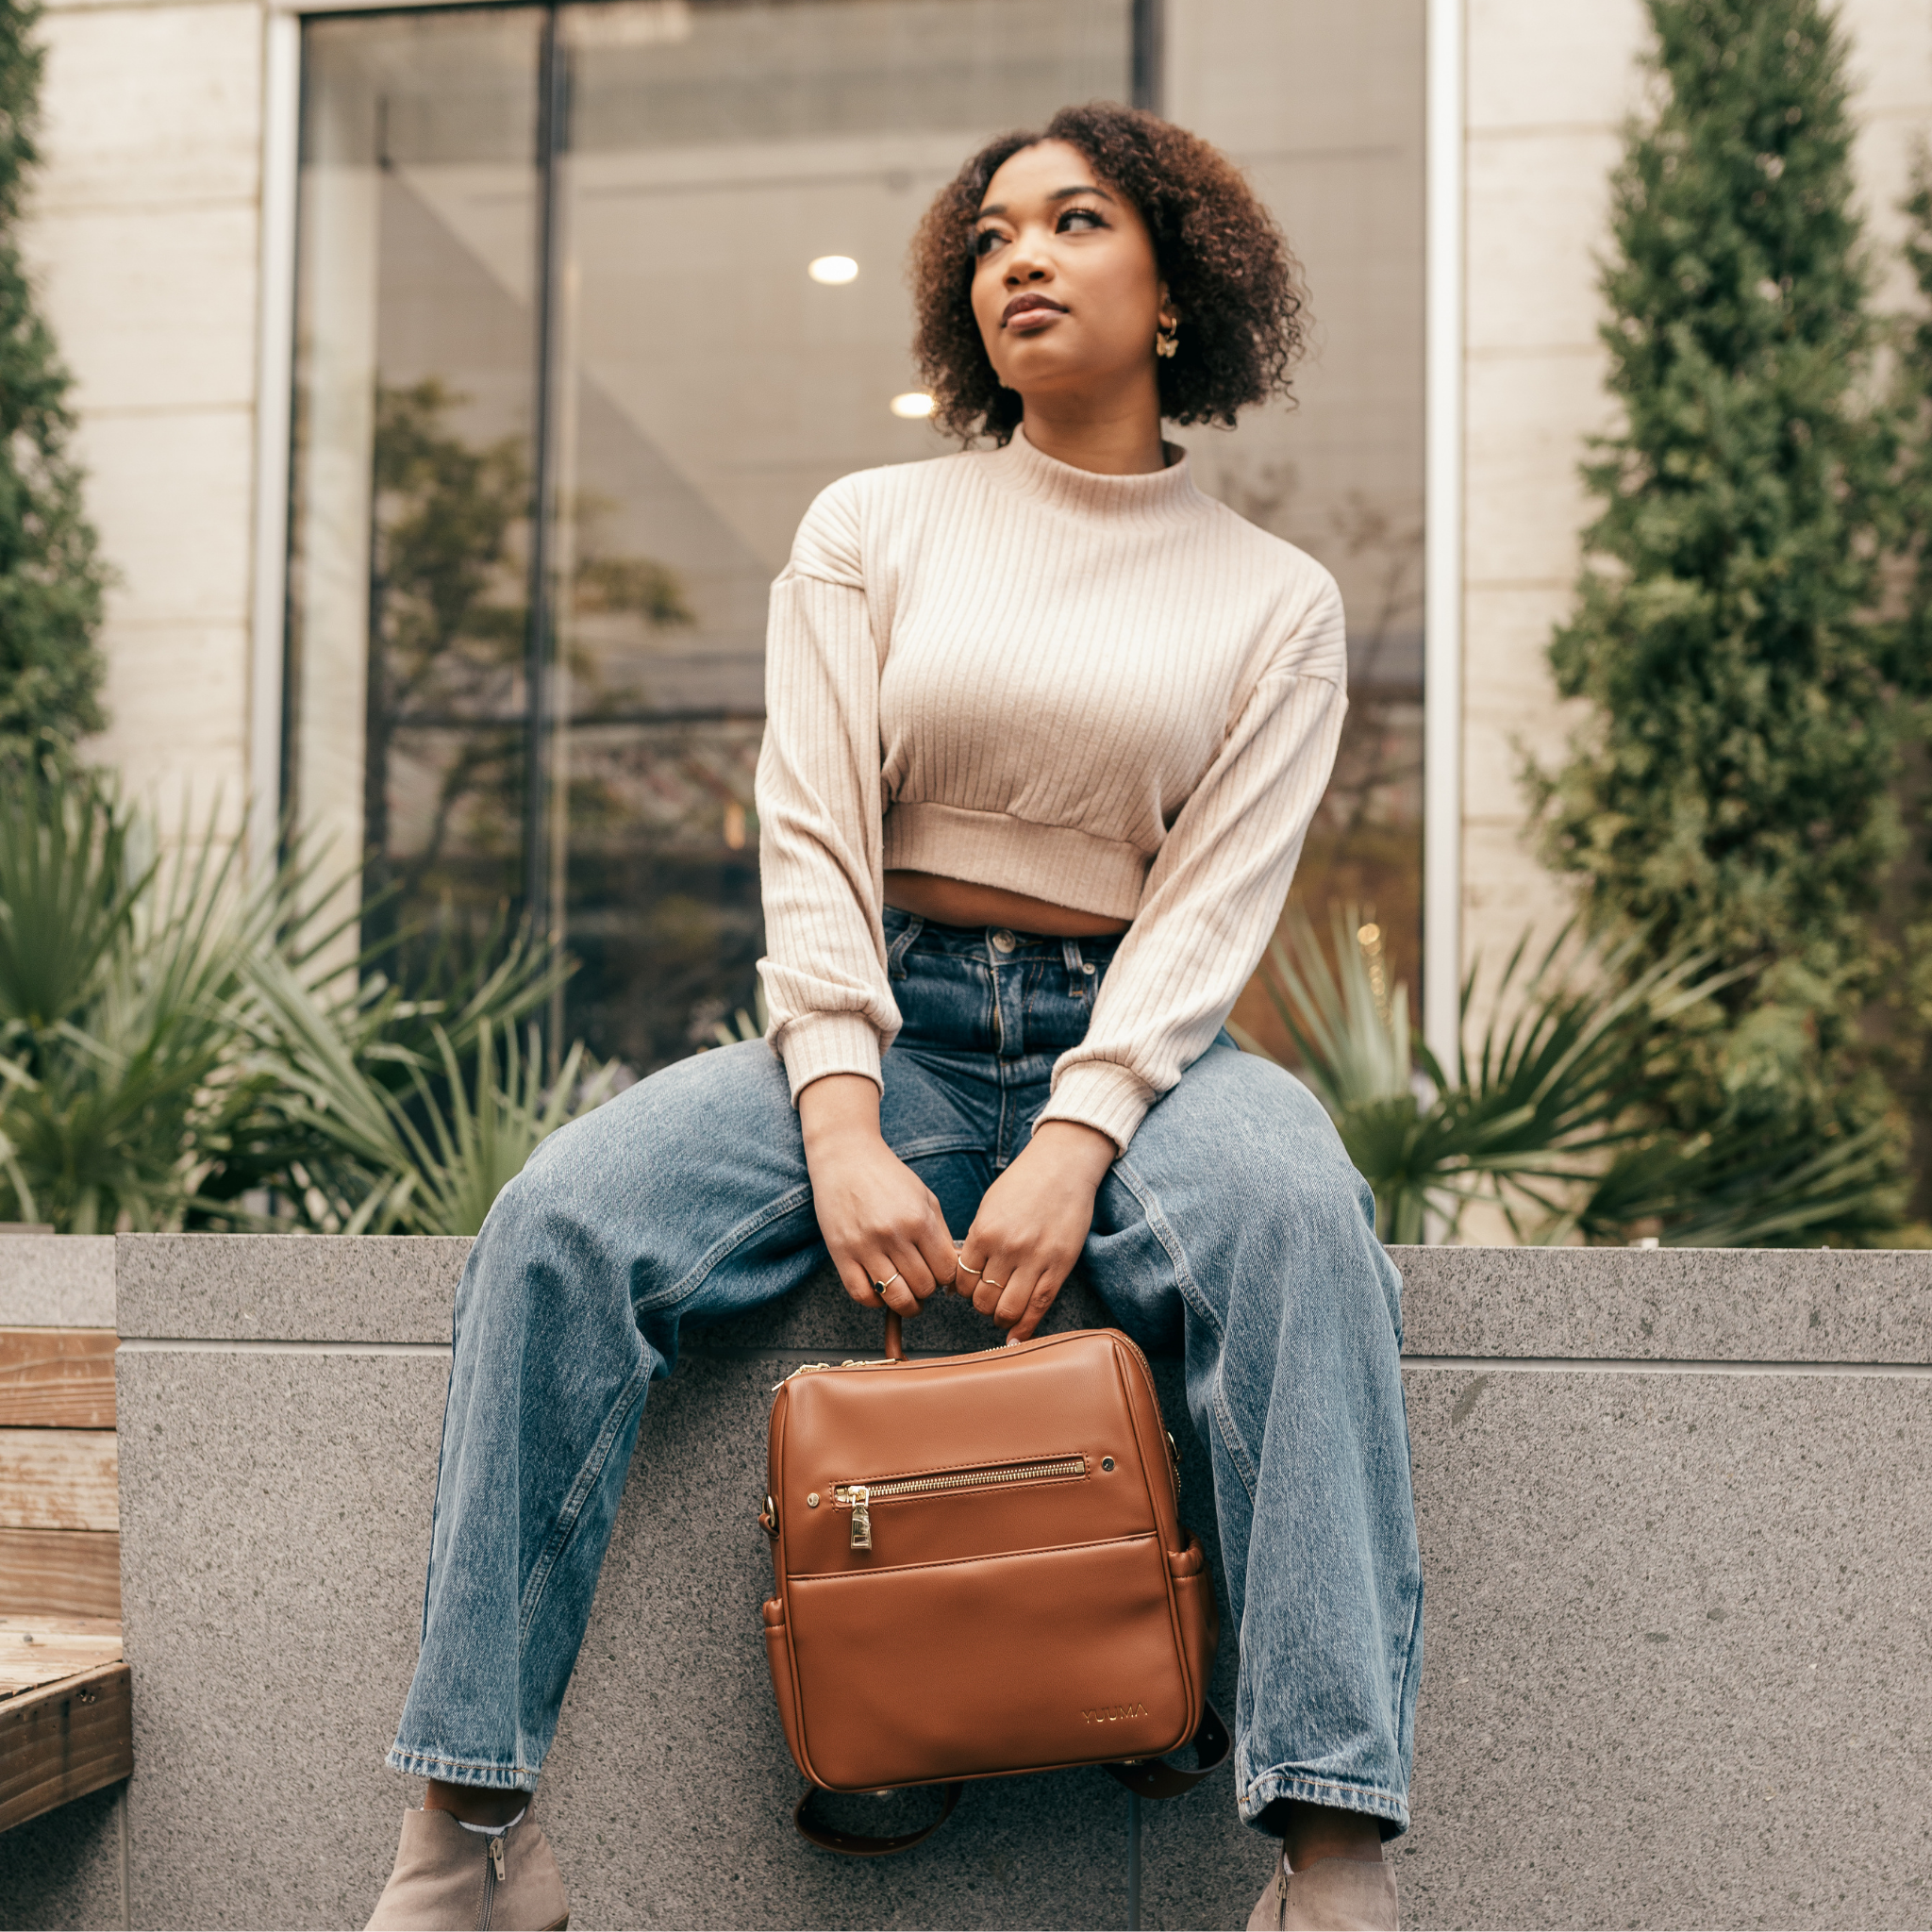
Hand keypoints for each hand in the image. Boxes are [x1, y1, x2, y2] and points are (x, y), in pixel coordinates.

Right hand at [798, 1074, 956, 1318]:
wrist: (846, 1157)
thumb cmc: (889, 1177)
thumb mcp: (925, 1198)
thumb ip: (941, 1234)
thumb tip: (953, 1271)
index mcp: (919, 1219)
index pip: (946, 1271)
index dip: (947, 1278)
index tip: (939, 1274)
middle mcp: (894, 1234)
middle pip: (923, 1287)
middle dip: (926, 1290)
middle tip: (921, 1282)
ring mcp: (865, 1246)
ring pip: (895, 1297)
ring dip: (905, 1303)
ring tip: (905, 1296)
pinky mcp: (841, 1253)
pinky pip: (862, 1295)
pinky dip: (875, 1302)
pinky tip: (881, 1292)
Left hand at [957, 1121, 1116, 1340]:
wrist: (1062, 1167)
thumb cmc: (1023, 1184)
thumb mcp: (989, 1207)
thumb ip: (976, 1241)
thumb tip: (961, 1278)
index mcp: (984, 1232)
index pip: (962, 1279)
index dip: (963, 1290)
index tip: (970, 1289)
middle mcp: (1007, 1249)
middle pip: (982, 1299)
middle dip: (981, 1306)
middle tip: (987, 1301)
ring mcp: (1035, 1259)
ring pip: (1008, 1309)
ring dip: (1001, 1318)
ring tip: (1002, 1314)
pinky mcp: (1059, 1266)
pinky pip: (1039, 1306)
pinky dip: (1026, 1327)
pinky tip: (1018, 1334)